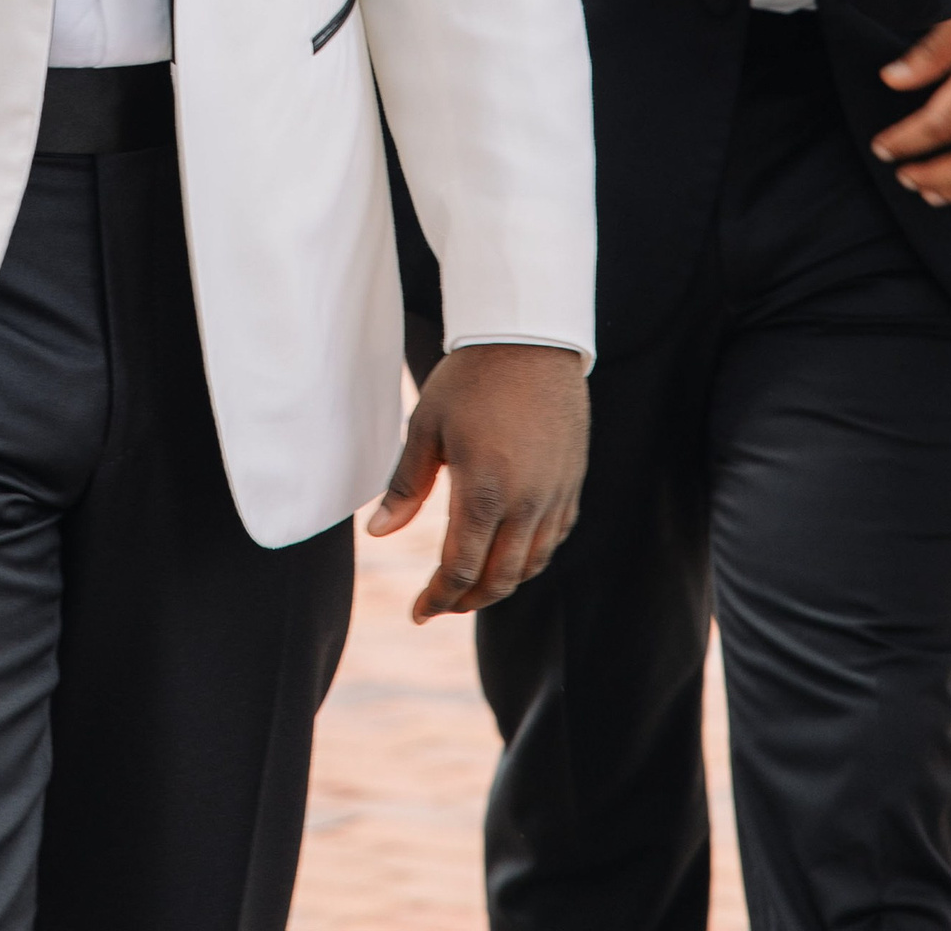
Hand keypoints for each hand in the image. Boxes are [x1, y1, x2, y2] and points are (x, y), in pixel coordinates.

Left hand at [368, 343, 587, 619]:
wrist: (530, 338)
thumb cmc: (469, 378)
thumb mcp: (426, 427)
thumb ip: (406, 486)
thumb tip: (378, 532)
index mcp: (484, 492)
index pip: (459, 569)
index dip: (437, 598)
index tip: (418, 612)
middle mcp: (526, 503)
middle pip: (499, 579)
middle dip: (467, 600)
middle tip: (441, 603)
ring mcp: (555, 495)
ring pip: (532, 564)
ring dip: (501, 583)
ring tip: (472, 584)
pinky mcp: (572, 482)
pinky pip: (555, 537)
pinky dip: (531, 556)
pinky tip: (511, 551)